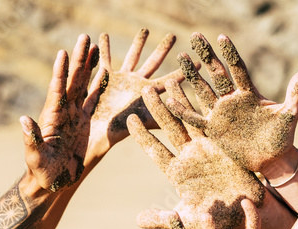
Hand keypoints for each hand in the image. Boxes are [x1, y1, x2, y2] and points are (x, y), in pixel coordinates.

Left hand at [20, 34, 99, 191]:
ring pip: (84, 85)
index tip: (63, 53)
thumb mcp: (35, 156)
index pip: (57, 90)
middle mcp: (64, 111)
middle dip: (79, 59)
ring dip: (90, 67)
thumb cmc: (42, 171)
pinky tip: (105, 73)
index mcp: (53, 116)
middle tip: (84, 37)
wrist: (53, 180)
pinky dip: (99, 86)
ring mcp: (75, 115)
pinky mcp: (85, 122)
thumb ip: (30, 139)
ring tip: (95, 47)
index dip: (60, 72)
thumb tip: (22, 119)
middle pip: (73, 80)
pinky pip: (93, 100)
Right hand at [90, 29, 185, 148]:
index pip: (170, 79)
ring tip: (146, 30)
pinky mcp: (107, 76)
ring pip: (133, 56)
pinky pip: (106, 58)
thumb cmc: (122, 129)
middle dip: (163, 49)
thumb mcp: (145, 121)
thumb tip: (183, 120)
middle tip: (172, 35)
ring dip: (138, 43)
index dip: (183, 71)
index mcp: (149, 92)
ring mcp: (123, 79)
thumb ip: (162, 117)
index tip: (198, 62)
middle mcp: (138, 83)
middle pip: (153, 62)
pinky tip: (103, 36)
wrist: (99, 130)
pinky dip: (104, 47)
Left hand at [127, 81, 265, 228]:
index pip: (155, 150)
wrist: (248, 212)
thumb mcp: (188, 221)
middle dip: (157, 108)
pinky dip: (206, 106)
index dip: (142, 135)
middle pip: (170, 128)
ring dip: (180, 100)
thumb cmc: (218, 220)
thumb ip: (165, 218)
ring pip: (190, 120)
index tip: (129, 118)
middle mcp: (190, 156)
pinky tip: (200, 88)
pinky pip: (212, 122)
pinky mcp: (224, 145)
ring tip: (170, 79)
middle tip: (145, 88)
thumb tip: (138, 220)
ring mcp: (207, 149)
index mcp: (178, 172)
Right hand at [168, 32, 297, 171]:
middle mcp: (233, 100)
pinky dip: (182, 109)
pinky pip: (194, 118)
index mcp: (250, 94)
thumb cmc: (283, 137)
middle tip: (195, 36)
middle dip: (206, 55)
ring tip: (180, 56)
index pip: (238, 69)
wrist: (272, 160)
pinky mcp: (214, 129)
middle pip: (216, 74)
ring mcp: (221, 114)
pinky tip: (169, 99)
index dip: (230, 53)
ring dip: (191, 75)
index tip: (221, 37)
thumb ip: (295, 91)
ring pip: (203, 90)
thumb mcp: (290, 113)